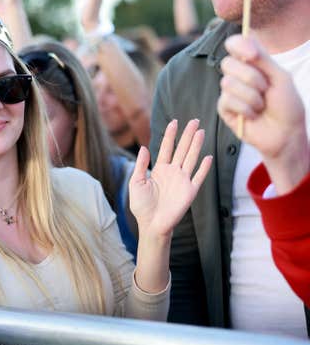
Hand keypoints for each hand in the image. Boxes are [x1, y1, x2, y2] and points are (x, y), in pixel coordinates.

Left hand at [130, 119, 212, 238]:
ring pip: (191, 158)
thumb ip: (141, 165)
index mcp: (160, 169)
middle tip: (195, 120)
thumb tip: (144, 147)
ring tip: (201, 131)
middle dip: (188, 135)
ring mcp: (182, 181)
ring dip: (196, 145)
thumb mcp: (136, 182)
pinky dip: (204, 168)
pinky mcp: (190, 191)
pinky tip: (208, 157)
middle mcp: (173, 172)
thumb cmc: (141, 205)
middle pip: (182, 149)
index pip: (167, 148)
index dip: (171, 135)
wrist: (151, 224)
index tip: (175, 121)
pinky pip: (199, 177)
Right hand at [218, 35, 305, 158]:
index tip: (253, 56)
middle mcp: (238, 76)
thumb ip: (262, 58)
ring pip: (228, 83)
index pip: (234, 44)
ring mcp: (229, 92)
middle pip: (228, 63)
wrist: (285, 133)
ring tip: (261, 105)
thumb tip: (243, 38)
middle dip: (251, 77)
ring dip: (251, 96)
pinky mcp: (224, 109)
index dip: (238, 46)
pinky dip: (246, 109)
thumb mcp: (280, 77)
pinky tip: (253, 115)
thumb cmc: (287, 105)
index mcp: (251, 64)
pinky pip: (227, 100)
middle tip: (265, 89)